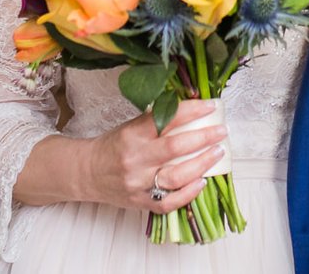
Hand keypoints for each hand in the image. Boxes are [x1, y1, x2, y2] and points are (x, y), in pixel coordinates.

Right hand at [75, 100, 227, 213]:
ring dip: (202, 164)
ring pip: (176, 176)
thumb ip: (157, 122)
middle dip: (204, 137)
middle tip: (221, 131)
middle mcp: (136, 159)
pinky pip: (169, 202)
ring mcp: (138, 183)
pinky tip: (202, 182)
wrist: (87, 173)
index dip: (192, 111)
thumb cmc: (113, 146)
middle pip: (175, 148)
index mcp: (132, 135)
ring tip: (217, 153)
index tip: (211, 106)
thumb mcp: (130, 127)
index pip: (166, 119)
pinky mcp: (141, 202)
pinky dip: (188, 193)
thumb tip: (193, 111)